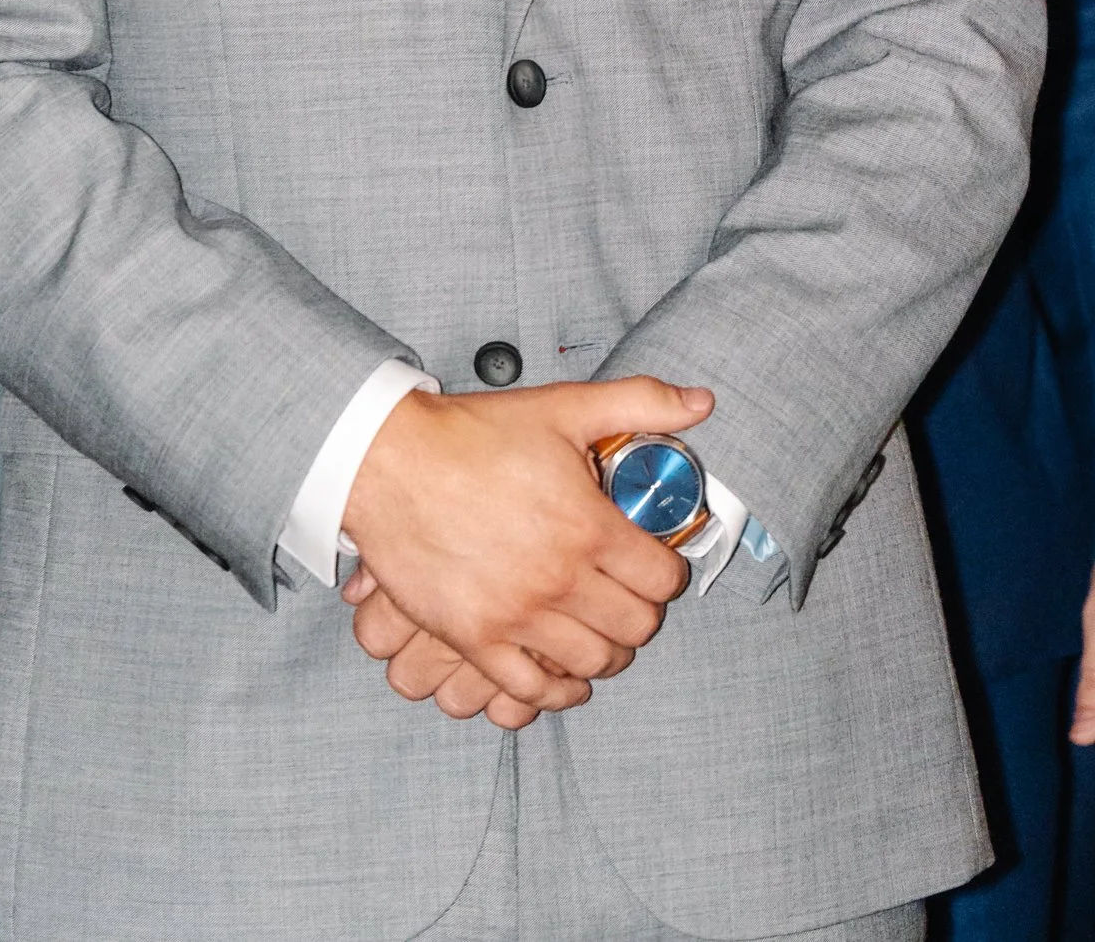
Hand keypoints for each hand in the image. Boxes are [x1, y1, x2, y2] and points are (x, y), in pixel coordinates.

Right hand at [340, 373, 712, 714]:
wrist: (391, 463)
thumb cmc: (477, 434)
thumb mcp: (565, 407)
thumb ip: (640, 403)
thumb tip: (703, 403)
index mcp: (588, 526)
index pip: (661, 578)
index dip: (667, 571)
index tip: (655, 562)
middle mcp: (559, 580)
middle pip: (635, 627)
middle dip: (642, 614)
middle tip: (630, 597)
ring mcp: (516, 616)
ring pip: (591, 663)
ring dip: (607, 653)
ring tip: (602, 633)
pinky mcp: (474, 639)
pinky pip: (528, 690)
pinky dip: (555, 692)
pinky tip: (563, 678)